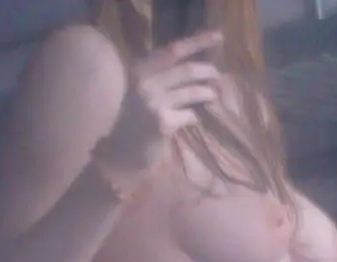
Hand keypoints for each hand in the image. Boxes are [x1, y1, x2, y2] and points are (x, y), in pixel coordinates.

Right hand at [95, 30, 222, 182]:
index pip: (174, 49)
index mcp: (140, 68)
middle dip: (208, 71)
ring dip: (207, 92)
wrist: (117, 150)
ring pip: (191, 91)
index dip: (199, 41)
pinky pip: (188, 115)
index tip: (219, 36)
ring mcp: (154, 102)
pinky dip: (195, 116)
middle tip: (218, 75)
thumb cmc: (130, 119)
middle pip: (187, 69)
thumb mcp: (142, 89)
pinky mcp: (162, 123)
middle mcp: (146, 81)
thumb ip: (161, 75)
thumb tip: (195, 66)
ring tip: (213, 94)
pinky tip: (195, 118)